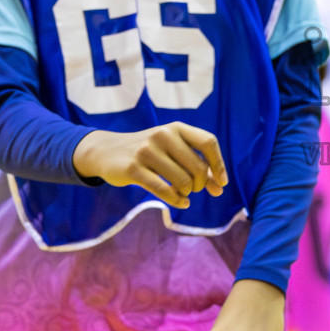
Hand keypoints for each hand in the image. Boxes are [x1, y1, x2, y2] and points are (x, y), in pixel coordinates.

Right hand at [72, 123, 227, 208]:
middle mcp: (163, 135)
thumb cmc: (149, 153)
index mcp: (176, 128)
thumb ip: (197, 166)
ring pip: (183, 181)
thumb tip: (220, 188)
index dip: (218, 164)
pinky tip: (180, 202)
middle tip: (194, 189)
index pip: (208, 142)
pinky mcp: (133, 169)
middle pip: (198, 167)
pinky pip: (163, 190)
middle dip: (201, 184)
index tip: (221, 182)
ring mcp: (147, 151)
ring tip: (183, 194)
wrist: (107, 151)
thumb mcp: (173, 152)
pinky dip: (176, 200)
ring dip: (187, 193)